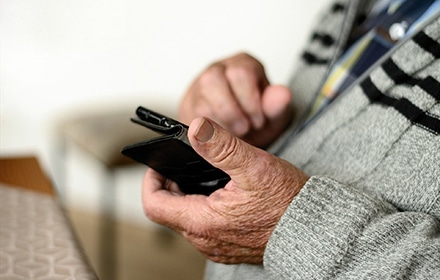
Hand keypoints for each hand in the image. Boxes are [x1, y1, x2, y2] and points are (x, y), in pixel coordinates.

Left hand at [142, 117, 308, 263]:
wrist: (316, 231)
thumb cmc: (289, 203)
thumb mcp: (254, 166)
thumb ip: (221, 146)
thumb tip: (194, 127)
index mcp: (203, 222)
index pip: (154, 204)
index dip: (151, 180)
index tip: (161, 163)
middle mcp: (206, 240)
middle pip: (169, 210)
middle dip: (172, 184)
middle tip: (186, 163)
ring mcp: (217, 246)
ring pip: (187, 218)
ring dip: (188, 195)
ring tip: (204, 173)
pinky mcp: (229, 245)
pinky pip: (205, 226)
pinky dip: (204, 206)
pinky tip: (221, 191)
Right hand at [179, 52, 292, 147]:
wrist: (240, 138)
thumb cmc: (256, 122)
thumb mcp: (273, 117)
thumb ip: (277, 107)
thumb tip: (283, 94)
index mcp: (243, 64)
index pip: (241, 71)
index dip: (250, 101)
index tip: (258, 121)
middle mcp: (219, 70)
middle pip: (213, 79)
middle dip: (231, 110)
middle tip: (244, 129)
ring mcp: (199, 87)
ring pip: (198, 97)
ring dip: (218, 121)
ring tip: (233, 134)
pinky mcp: (189, 106)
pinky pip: (190, 116)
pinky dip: (207, 131)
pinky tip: (220, 137)